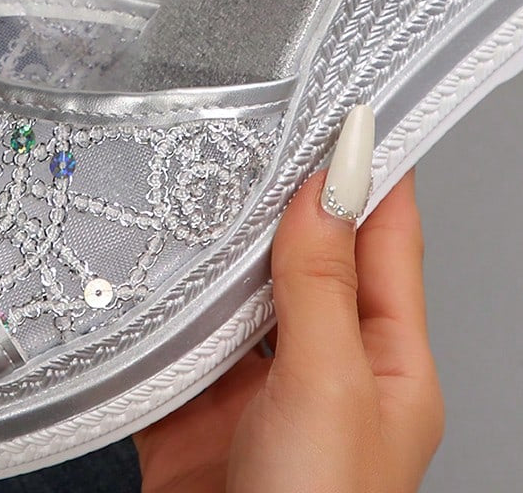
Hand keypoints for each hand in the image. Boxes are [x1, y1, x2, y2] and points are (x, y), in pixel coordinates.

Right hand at [134, 154, 443, 492]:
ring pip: (230, 294)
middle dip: (277, 199)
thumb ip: (322, 286)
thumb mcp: (330, 391)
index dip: (370, 173)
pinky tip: (136, 274)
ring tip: (188, 189)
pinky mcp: (188, 412)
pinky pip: (167, 340)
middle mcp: (323, 373)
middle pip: (303, 259)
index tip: (349, 110)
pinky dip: (149, 308)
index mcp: (386, 367)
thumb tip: (327, 192)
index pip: (386, 241)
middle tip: (253, 132)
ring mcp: (254, 393)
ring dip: (208, 252)